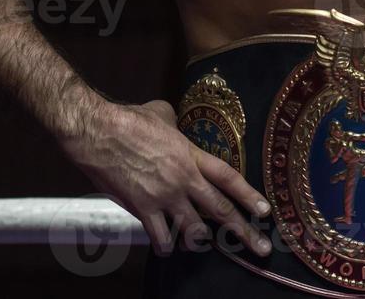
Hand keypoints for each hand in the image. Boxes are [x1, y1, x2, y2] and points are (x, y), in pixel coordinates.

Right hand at [65, 98, 271, 256]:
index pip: (229, 177)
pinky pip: (160, 237)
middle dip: (243, 231)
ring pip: (193, 230)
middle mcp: (183, 179)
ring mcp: (164, 197)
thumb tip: (175, 125)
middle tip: (261, 248)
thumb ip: (176, 125)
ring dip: (200, 240)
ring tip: (203, 244)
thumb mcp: (162, 114)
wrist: (98, 132)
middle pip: (220, 210)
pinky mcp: (142, 209)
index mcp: (191, 155)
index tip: (266, 210)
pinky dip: (165, 245)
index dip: (249, 195)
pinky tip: (167, 247)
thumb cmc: (128, 119)